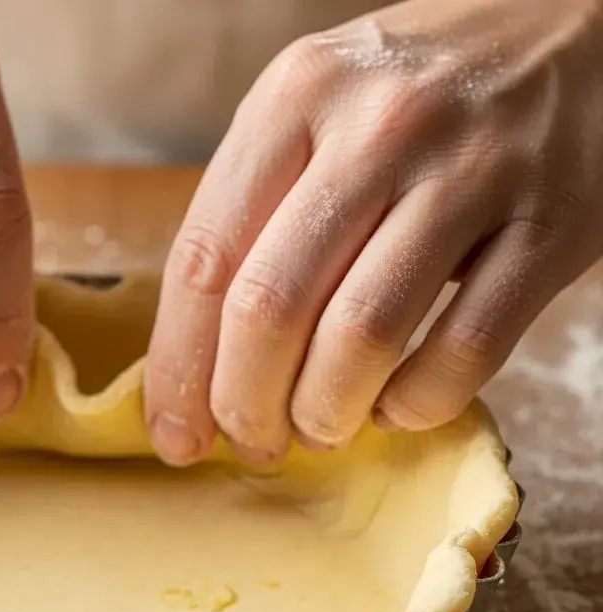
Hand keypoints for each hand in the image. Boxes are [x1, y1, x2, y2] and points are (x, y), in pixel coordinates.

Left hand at [145, 0, 602, 464]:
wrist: (574, 24)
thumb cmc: (415, 93)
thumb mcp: (313, 112)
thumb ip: (253, 216)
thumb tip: (198, 363)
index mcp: (295, 98)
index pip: (203, 261)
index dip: (179, 370)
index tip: (176, 434)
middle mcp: (377, 128)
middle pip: (271, 308)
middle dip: (245, 404)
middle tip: (254, 441)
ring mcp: (472, 173)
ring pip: (361, 337)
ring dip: (325, 412)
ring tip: (320, 427)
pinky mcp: (553, 224)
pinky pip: (464, 350)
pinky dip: (417, 404)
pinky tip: (398, 406)